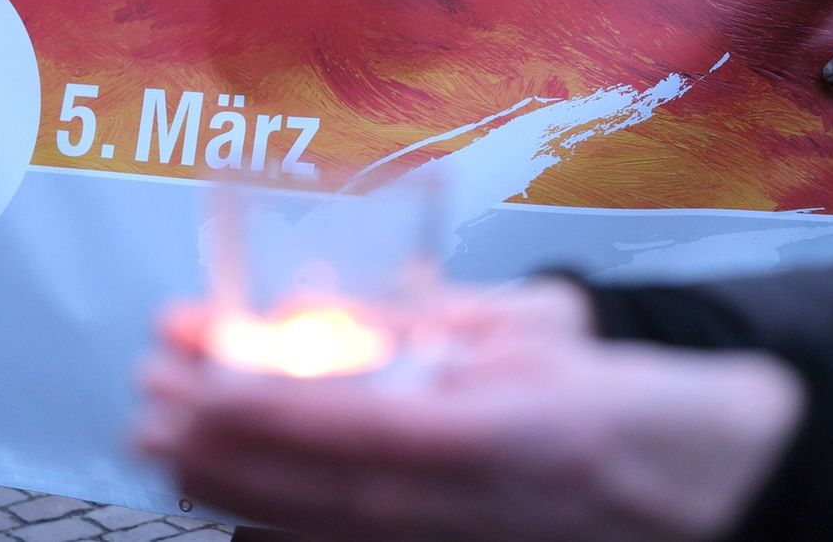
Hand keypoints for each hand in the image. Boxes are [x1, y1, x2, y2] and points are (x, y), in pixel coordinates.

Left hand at [139, 304, 803, 541]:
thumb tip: (320, 313)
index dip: (243, 391)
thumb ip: (423, 324)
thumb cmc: (614, 396)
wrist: (690, 486)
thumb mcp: (531, 329)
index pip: (328, 417)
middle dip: (210, 440)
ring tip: (161, 448)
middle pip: (297, 480)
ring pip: (305, 526)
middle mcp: (444, 505)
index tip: (178, 360)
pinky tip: (228, 501)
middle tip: (142, 400)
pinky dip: (273, 524)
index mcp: (474, 432)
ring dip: (224, 485)